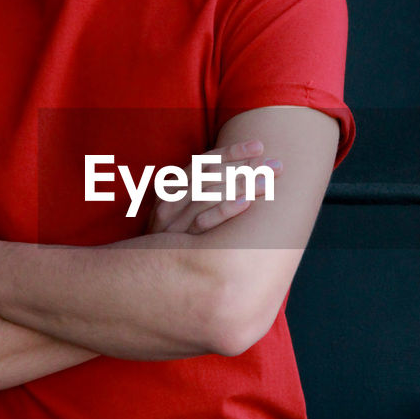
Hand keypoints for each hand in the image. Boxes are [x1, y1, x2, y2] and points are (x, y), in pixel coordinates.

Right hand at [146, 140, 281, 236]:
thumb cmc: (166, 240)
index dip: (231, 152)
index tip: (259, 145)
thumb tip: (235, 177)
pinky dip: (226, 209)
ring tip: (269, 181)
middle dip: (246, 168)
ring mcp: (173, 221)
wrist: (143, 273)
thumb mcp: (174, 213)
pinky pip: (205, 222)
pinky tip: (247, 202)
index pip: (204, 162)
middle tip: (276, 165)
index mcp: (170, 188)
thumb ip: (196, 194)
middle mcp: (170, 201)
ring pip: (211, 194)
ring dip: (243, 185)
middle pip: (212, 176)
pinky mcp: (179, 242)